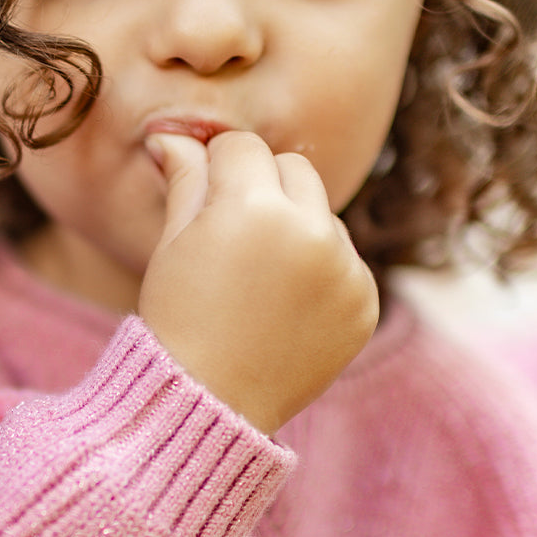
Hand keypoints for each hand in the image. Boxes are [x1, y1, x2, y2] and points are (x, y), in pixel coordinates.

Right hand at [138, 131, 377, 433]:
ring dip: (296, 225)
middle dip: (263, 186)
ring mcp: (344, 268)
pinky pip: (345, 257)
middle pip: (293, 166)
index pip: (242, 146)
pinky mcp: (365, 300)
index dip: (216, 167)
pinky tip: (285, 305)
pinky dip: (320, 269)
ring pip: (323, 210)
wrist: (209, 401)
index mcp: (253, 207)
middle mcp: (309, 230)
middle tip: (233, 234)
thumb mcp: (172, 241)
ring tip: (259, 277)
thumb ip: (185, 178)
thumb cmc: (178, 317)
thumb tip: (172, 134)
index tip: (203, 199)